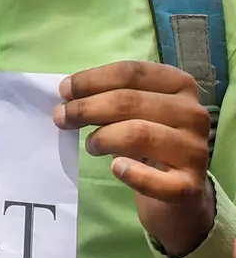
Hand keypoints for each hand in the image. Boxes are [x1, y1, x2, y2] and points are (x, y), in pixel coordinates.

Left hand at [56, 61, 215, 256]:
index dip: (92, 80)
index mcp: (180, 85)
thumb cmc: (149, 137)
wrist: (179, 185)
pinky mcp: (190, 186)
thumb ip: (108, 97)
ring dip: (103, 138)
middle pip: (130, 101)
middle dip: (87, 108)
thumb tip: (67, 96)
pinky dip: (132, 174)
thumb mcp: (134, 110)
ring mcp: (195, 150)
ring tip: (90, 145)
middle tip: (61, 118)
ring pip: (139, 134)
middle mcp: (193, 113)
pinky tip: (116, 167)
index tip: (64, 91)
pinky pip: (157, 180)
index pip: (132, 72)